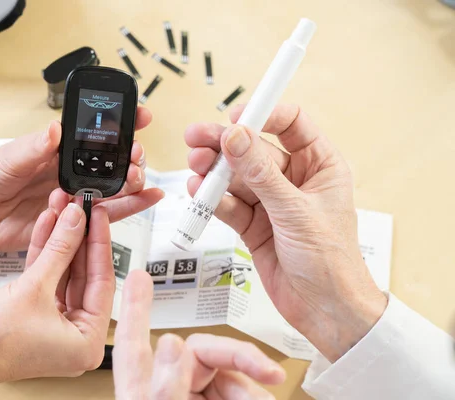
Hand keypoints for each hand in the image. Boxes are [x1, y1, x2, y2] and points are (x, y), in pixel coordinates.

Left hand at [0, 107, 161, 252]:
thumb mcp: (10, 156)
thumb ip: (35, 147)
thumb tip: (56, 129)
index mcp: (59, 150)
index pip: (96, 133)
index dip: (121, 123)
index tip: (141, 116)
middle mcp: (72, 171)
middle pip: (113, 161)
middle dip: (131, 155)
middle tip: (135, 154)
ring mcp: (76, 196)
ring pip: (116, 187)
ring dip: (133, 180)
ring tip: (140, 176)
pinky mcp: (76, 222)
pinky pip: (108, 214)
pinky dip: (131, 206)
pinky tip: (149, 197)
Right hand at [0, 191, 116, 398]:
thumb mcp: (35, 287)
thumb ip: (60, 250)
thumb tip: (77, 221)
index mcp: (88, 341)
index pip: (103, 281)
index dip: (100, 243)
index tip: (99, 216)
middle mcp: (78, 336)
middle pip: (84, 276)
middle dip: (79, 239)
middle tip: (82, 210)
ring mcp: (57, 326)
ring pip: (65, 274)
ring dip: (60, 243)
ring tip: (63, 211)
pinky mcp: (38, 316)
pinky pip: (48, 280)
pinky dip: (46, 256)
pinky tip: (47, 225)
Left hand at [113, 270, 285, 398]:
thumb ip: (166, 385)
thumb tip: (172, 343)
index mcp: (142, 389)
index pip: (133, 340)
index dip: (136, 306)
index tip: (138, 277)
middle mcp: (167, 387)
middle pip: (205, 352)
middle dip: (241, 357)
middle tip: (267, 369)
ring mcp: (190, 396)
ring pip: (228, 374)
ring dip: (252, 382)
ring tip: (266, 397)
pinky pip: (238, 392)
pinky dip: (254, 395)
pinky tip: (264, 397)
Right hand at [185, 104, 387, 361]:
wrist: (324, 310)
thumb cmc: (332, 262)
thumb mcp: (296, 211)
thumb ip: (261, 174)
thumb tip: (236, 137)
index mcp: (319, 166)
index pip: (291, 124)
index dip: (263, 114)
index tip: (236, 116)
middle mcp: (293, 180)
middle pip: (253, 149)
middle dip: (225, 143)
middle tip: (198, 137)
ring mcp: (270, 202)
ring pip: (236, 176)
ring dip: (214, 171)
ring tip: (196, 166)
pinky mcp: (252, 224)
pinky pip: (227, 203)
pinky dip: (212, 198)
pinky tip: (199, 192)